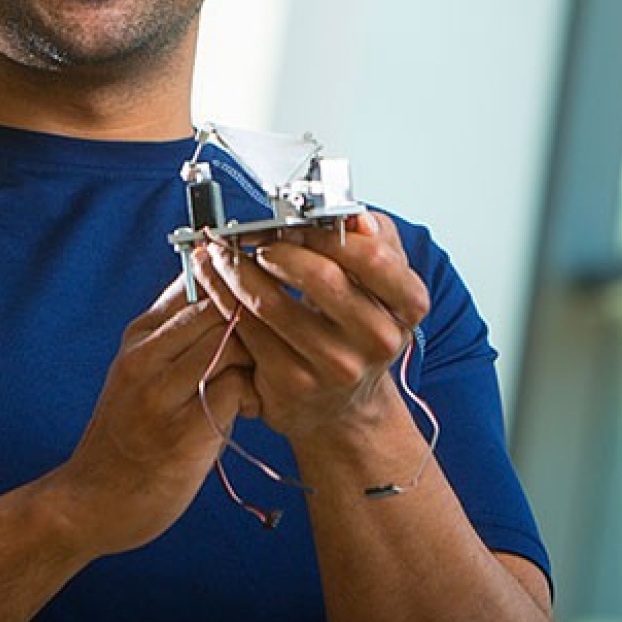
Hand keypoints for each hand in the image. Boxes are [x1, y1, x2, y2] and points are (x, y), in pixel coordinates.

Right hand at [53, 275, 253, 555]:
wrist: (89, 501)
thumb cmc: (129, 434)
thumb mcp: (140, 372)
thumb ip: (176, 336)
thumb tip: (224, 291)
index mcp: (138, 334)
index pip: (196, 278)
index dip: (238, 281)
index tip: (266, 296)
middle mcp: (144, 355)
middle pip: (220, 303)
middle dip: (258, 318)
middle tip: (277, 342)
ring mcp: (160, 392)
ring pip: (233, 340)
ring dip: (259, 357)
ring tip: (261, 380)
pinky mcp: (180, 431)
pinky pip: (237, 387)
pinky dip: (256, 395)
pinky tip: (252, 411)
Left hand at [194, 211, 430, 445]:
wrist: (345, 406)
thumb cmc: (358, 330)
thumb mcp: (381, 285)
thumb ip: (373, 241)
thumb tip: (353, 215)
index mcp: (406, 306)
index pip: (372, 257)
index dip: (328, 232)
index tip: (297, 222)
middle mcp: (377, 339)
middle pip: (322, 278)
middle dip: (277, 248)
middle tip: (252, 237)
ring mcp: (335, 365)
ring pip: (273, 304)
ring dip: (237, 269)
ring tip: (221, 253)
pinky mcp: (293, 383)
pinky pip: (249, 330)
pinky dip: (224, 297)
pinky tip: (215, 281)